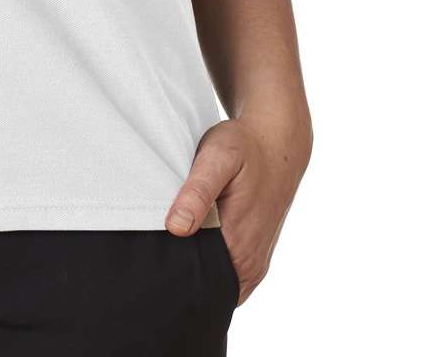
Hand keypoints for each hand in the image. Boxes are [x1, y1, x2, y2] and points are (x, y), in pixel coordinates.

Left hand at [165, 114, 310, 304]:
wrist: (276, 141)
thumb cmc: (244, 147)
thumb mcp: (218, 158)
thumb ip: (198, 193)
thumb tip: (177, 228)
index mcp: (240, 247)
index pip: (198, 282)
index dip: (172, 272)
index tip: (152, 255)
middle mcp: (250, 264)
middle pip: (205, 286)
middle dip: (180, 273)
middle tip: (154, 247)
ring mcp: (253, 263)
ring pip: (214, 281)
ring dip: (193, 266)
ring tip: (171, 239)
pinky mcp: (252, 255)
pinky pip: (224, 272)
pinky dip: (205, 261)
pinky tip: (189, 238)